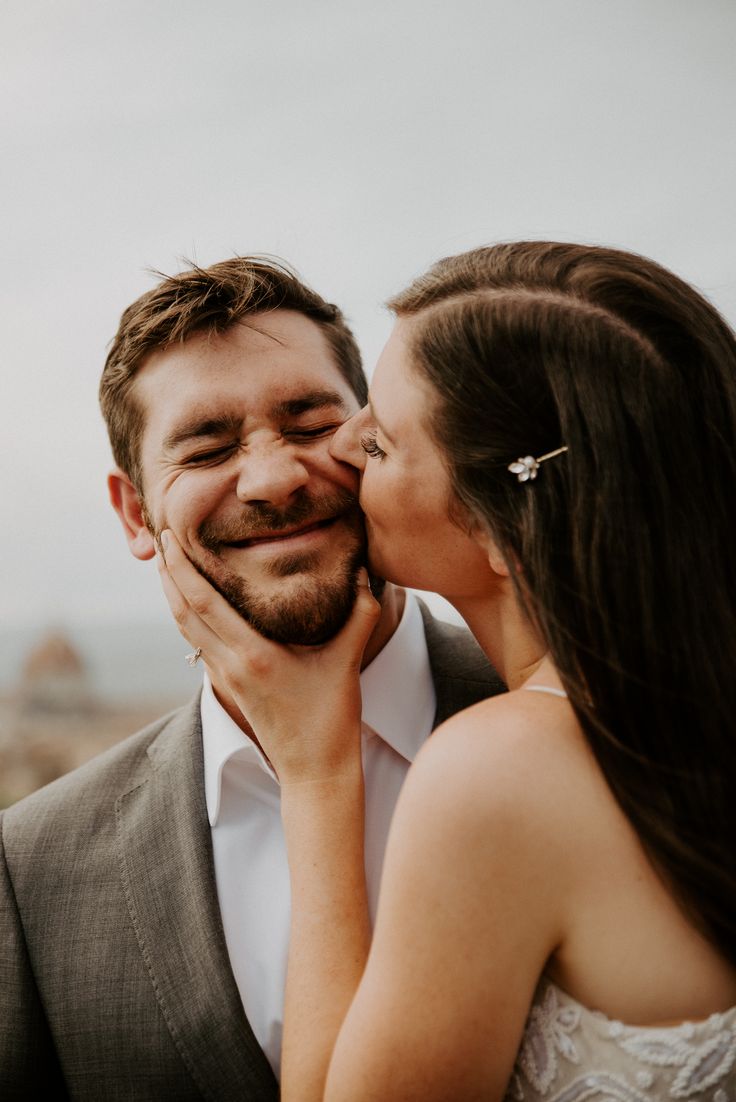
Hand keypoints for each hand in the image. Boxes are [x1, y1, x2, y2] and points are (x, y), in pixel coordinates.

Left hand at [156, 530, 380, 783]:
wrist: (314, 771)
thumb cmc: (331, 719)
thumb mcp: (347, 661)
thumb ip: (360, 613)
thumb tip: (364, 570)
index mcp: (252, 654)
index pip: (203, 601)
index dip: (181, 567)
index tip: (169, 536)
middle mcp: (230, 664)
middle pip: (183, 611)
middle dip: (168, 573)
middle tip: (161, 537)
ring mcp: (226, 677)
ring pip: (186, 629)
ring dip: (174, 595)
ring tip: (169, 564)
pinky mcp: (231, 686)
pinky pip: (200, 644)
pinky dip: (190, 618)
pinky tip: (196, 604)